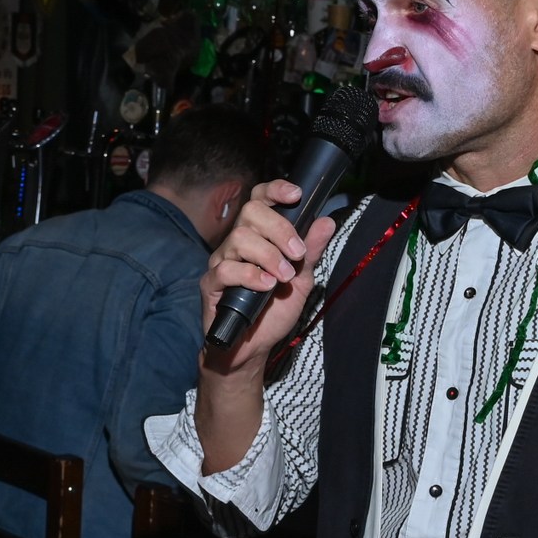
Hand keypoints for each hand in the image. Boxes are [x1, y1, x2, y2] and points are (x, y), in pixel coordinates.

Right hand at [198, 180, 337, 378]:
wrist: (253, 348)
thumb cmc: (273, 312)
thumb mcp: (301, 280)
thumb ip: (311, 251)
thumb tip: (326, 222)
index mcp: (258, 237)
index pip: (260, 200)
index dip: (275, 190)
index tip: (296, 195)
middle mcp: (237, 244)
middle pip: (251, 212)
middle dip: (279, 229)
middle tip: (296, 254)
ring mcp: (222, 261)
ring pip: (240, 238)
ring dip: (268, 255)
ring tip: (283, 277)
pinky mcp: (211, 283)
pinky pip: (226, 269)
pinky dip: (250, 276)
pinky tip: (266, 287)